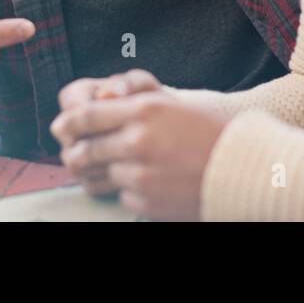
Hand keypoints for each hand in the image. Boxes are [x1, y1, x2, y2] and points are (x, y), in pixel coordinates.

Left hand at [50, 85, 228, 220]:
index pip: (86, 115)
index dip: (67, 122)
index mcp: (144, 110)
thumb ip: (133, 103)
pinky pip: (122, 196)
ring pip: (101, 175)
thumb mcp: (171, 105)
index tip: (60, 127)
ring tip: (116, 169)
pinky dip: (130, 191)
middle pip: (84, 150)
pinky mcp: (146, 201)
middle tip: (72, 155)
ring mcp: (141, 173)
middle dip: (74, 153)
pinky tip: (150, 184)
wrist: (243, 169)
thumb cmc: (210, 132)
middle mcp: (138, 141)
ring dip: (103, 173)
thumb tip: (99, 101)